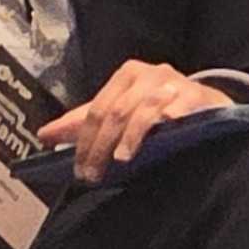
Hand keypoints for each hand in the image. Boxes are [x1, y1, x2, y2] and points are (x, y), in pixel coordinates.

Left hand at [36, 60, 226, 184]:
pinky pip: (180, 104)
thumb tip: (44, 134)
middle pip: (116, 111)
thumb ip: (82, 123)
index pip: (96, 110)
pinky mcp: (195, 94)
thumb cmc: (156, 106)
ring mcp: (172, 83)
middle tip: (94, 174)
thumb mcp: (119, 110)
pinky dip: (173, 114)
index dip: (84, 141)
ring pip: (144, 109)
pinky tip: (168, 125)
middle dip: (101, 145)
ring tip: (122, 158)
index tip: (79, 170)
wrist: (204, 101)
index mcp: (125, 75)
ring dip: (131, 135)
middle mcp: (147, 74)